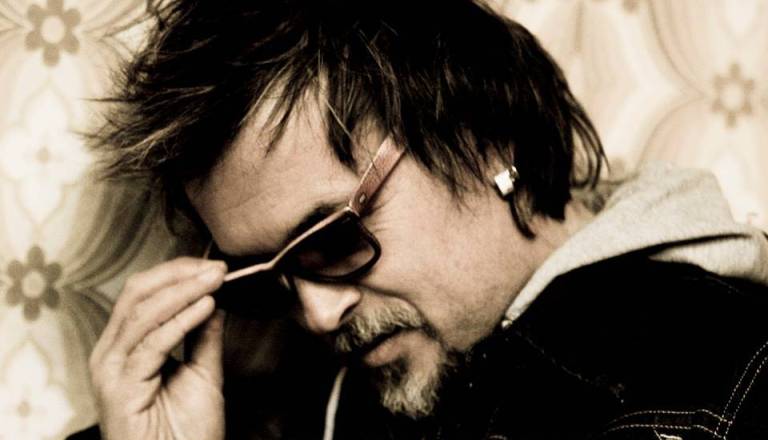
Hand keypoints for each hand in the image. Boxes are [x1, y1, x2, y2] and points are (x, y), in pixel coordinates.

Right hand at [89, 257, 227, 439]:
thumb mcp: (202, 372)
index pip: (144, 293)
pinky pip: (151, 344)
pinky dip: (180, 321)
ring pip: (142, 314)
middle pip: (137, 294)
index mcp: (124, 346)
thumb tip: (214, 298)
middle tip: (217, 268)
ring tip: (215, 281)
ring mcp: (110, 371)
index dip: (178, 274)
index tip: (216, 268)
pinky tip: (205, 307)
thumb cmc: (186, 431)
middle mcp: (110, 354)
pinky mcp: (119, 388)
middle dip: (179, 275)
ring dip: (183, 292)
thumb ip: (204, 335)